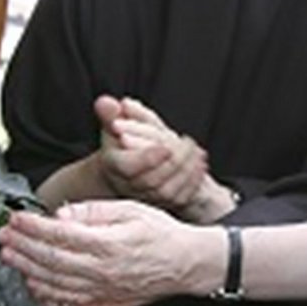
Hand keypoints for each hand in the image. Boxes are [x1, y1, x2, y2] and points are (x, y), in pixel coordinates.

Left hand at [0, 198, 219, 305]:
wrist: (186, 263)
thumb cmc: (161, 234)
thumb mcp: (130, 209)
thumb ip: (93, 212)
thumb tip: (61, 215)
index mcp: (108, 245)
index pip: (59, 235)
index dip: (32, 227)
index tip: (16, 219)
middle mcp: (102, 271)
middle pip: (50, 261)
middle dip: (22, 248)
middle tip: (4, 237)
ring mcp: (102, 291)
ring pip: (55, 284)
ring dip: (28, 270)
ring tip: (10, 258)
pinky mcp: (104, 303)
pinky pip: (69, 304)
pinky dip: (47, 297)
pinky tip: (34, 287)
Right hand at [93, 96, 215, 215]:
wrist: (121, 169)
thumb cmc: (119, 142)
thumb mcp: (113, 124)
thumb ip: (110, 113)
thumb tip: (106, 102)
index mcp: (114, 165)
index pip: (128, 167)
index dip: (147, 159)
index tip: (164, 146)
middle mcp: (128, 185)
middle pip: (151, 181)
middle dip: (174, 161)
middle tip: (189, 143)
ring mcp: (144, 197)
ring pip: (167, 191)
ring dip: (187, 171)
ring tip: (197, 152)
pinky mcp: (160, 203)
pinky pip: (179, 198)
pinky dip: (193, 182)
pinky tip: (200, 164)